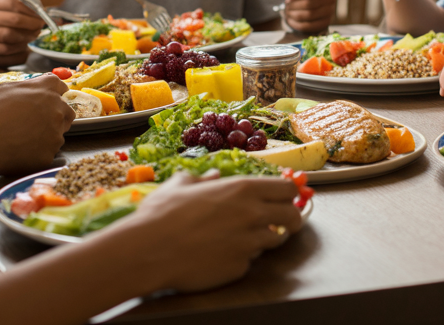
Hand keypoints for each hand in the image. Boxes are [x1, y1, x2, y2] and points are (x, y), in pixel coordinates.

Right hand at [0, 0, 44, 67]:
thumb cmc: (4, 17)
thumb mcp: (9, 0)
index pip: (15, 3)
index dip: (32, 10)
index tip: (42, 14)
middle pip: (15, 20)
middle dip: (33, 24)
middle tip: (41, 26)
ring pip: (11, 36)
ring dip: (27, 37)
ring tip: (33, 35)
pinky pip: (7, 50)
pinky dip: (19, 49)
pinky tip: (23, 45)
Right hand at [0, 74, 72, 175]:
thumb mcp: (6, 88)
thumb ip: (29, 86)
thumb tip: (38, 86)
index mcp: (46, 90)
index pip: (61, 87)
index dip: (54, 93)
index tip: (48, 100)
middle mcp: (56, 109)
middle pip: (67, 112)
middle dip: (56, 116)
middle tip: (37, 124)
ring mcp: (55, 133)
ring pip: (58, 134)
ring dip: (47, 136)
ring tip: (22, 139)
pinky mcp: (49, 154)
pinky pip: (48, 153)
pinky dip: (38, 153)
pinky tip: (20, 152)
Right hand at [124, 171, 301, 292]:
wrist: (149, 250)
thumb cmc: (162, 214)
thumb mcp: (181, 184)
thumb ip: (203, 179)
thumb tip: (213, 175)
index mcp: (243, 189)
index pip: (287, 189)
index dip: (286, 194)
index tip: (281, 199)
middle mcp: (253, 215)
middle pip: (294, 217)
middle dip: (289, 219)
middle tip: (278, 223)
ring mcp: (248, 244)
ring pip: (275, 241)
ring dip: (264, 239)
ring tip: (242, 238)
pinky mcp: (239, 268)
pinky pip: (250, 261)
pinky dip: (241, 257)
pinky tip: (220, 253)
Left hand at [281, 0, 334, 33]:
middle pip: (310, 3)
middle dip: (294, 4)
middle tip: (286, 3)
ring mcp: (329, 10)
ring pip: (309, 15)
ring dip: (294, 14)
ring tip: (287, 11)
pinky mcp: (326, 22)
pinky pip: (310, 26)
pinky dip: (297, 24)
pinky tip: (290, 20)